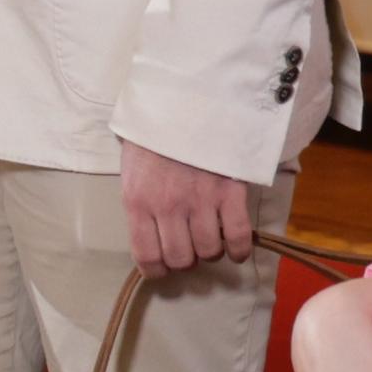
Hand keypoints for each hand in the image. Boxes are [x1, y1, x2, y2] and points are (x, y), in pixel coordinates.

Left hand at [119, 140, 256, 273]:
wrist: (186, 102)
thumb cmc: (154, 135)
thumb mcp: (133, 169)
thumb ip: (140, 202)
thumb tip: (149, 233)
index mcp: (138, 202)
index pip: (147, 256)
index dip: (157, 270)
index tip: (163, 267)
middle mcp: (168, 207)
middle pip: (181, 259)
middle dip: (186, 259)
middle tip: (189, 246)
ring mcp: (201, 201)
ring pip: (209, 251)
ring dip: (211, 251)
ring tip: (210, 237)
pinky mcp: (229, 192)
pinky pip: (237, 236)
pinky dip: (239, 249)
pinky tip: (236, 248)